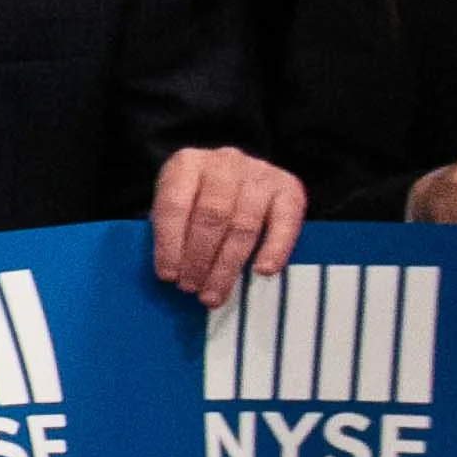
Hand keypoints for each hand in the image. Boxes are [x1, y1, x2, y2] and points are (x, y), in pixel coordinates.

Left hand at [146, 145, 307, 306]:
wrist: (236, 175)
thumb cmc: (199, 198)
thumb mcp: (177, 205)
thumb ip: (171, 231)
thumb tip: (170, 274)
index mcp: (187, 164)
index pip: (174, 204)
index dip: (169, 244)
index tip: (168, 275)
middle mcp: (225, 162)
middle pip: (211, 216)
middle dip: (199, 259)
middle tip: (191, 288)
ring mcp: (259, 173)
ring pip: (243, 225)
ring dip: (227, 266)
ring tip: (213, 293)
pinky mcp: (288, 187)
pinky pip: (285, 222)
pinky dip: (275, 249)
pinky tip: (263, 271)